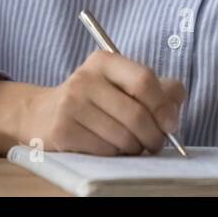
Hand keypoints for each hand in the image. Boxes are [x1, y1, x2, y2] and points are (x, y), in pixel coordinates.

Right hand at [19, 50, 185, 155]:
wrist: (43, 114)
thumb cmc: (96, 101)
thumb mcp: (123, 84)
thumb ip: (158, 89)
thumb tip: (174, 110)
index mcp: (105, 61)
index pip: (144, 80)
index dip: (163, 106)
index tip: (171, 124)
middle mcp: (85, 78)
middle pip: (136, 113)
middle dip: (153, 135)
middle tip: (155, 144)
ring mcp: (71, 104)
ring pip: (122, 136)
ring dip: (135, 148)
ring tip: (132, 145)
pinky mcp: (63, 129)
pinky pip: (105, 150)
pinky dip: (115, 155)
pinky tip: (110, 148)